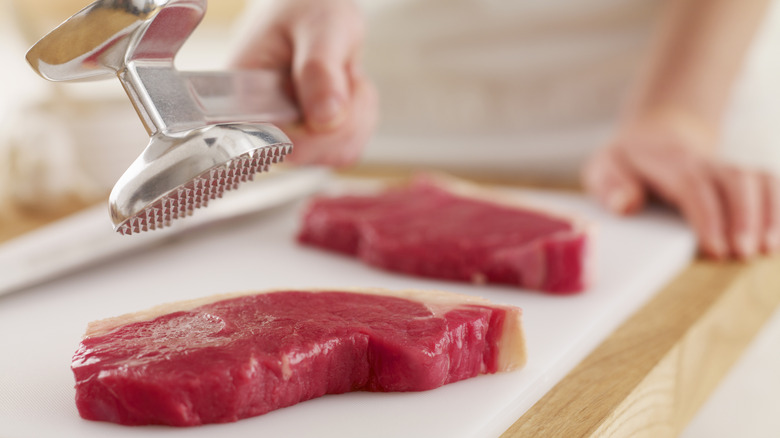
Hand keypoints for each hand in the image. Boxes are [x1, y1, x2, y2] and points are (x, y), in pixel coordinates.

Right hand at [230, 0, 377, 165]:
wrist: (312, 8)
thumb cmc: (307, 7)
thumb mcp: (320, 28)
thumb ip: (319, 71)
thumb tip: (325, 121)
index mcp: (243, 97)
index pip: (273, 146)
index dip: (313, 134)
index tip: (334, 95)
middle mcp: (260, 124)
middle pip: (311, 155)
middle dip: (343, 117)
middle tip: (343, 73)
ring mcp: (286, 135)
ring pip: (335, 154)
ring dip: (356, 116)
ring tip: (343, 77)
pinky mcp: (309, 140)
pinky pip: (346, 149)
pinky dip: (360, 120)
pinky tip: (348, 90)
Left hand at [583, 110, 779, 259]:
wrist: (656, 136)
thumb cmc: (628, 161)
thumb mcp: (605, 167)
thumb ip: (610, 186)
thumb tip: (627, 205)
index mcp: (670, 164)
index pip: (694, 187)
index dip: (708, 217)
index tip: (715, 248)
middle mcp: (706, 164)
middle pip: (736, 180)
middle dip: (745, 217)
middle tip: (745, 254)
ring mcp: (729, 169)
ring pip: (761, 180)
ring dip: (772, 213)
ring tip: (770, 250)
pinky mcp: (745, 178)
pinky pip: (772, 186)